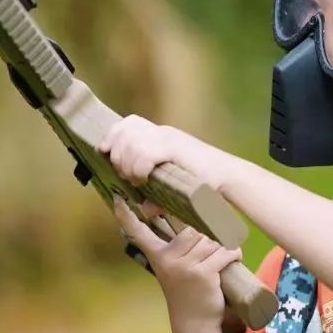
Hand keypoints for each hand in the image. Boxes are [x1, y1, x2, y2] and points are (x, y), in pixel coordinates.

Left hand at [101, 115, 227, 191]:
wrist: (227, 177)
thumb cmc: (204, 183)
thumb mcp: (174, 187)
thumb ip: (157, 196)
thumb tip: (144, 208)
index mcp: (161, 135)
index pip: (128, 123)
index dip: (113, 135)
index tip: (105, 151)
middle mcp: (162, 132)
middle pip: (124, 132)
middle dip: (117, 155)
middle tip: (127, 175)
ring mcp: (168, 138)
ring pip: (130, 143)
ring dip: (127, 164)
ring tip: (136, 180)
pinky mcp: (173, 147)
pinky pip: (144, 153)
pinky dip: (138, 169)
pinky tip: (144, 179)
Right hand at [114, 197, 238, 330]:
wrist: (194, 324)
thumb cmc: (187, 292)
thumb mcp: (173, 269)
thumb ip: (178, 249)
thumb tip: (198, 221)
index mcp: (157, 255)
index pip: (138, 232)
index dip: (126, 215)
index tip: (118, 198)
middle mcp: (167, 258)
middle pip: (193, 230)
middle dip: (206, 238)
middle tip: (211, 252)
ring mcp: (184, 266)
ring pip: (210, 240)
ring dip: (221, 247)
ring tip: (221, 259)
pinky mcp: (203, 273)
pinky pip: (224, 252)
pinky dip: (233, 253)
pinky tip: (232, 260)